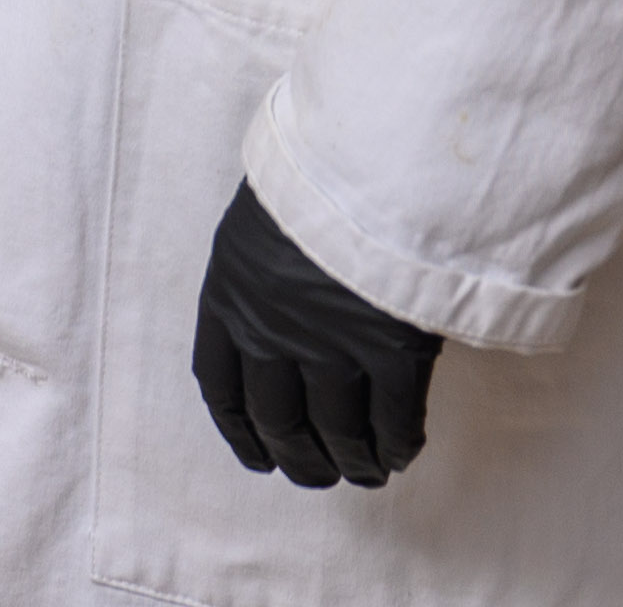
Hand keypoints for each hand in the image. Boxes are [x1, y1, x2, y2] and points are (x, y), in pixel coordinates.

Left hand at [192, 184, 442, 488]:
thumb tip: (280, 304)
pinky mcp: (391, 350)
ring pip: (337, 431)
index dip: (240, 431)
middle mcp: (274, 332)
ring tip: (366, 473)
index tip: (257, 456)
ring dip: (352, 462)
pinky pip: (392, 419)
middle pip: (280, 421)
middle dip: (299, 459)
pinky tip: (401, 451)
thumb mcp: (266, 211)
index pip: (222, 386)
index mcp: (233, 294)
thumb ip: (265, 268)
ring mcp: (333, 346)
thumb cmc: (322, 164)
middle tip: (318, 475)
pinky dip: (396, 443)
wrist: (376, 147)